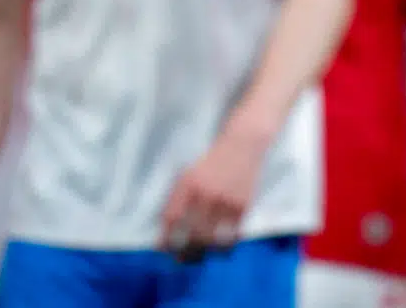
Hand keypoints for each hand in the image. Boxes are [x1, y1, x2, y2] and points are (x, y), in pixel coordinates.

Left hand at [160, 125, 270, 252]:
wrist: (242, 145)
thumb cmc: (211, 162)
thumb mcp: (188, 173)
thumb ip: (177, 197)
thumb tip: (168, 227)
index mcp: (188, 183)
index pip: (172, 218)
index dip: (166, 238)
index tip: (162, 249)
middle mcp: (206, 193)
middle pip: (191, 233)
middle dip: (184, 251)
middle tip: (181, 259)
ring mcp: (225, 200)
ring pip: (211, 237)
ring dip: (203, 251)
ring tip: (199, 256)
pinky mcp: (242, 205)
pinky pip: (231, 235)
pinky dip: (225, 246)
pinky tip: (220, 248)